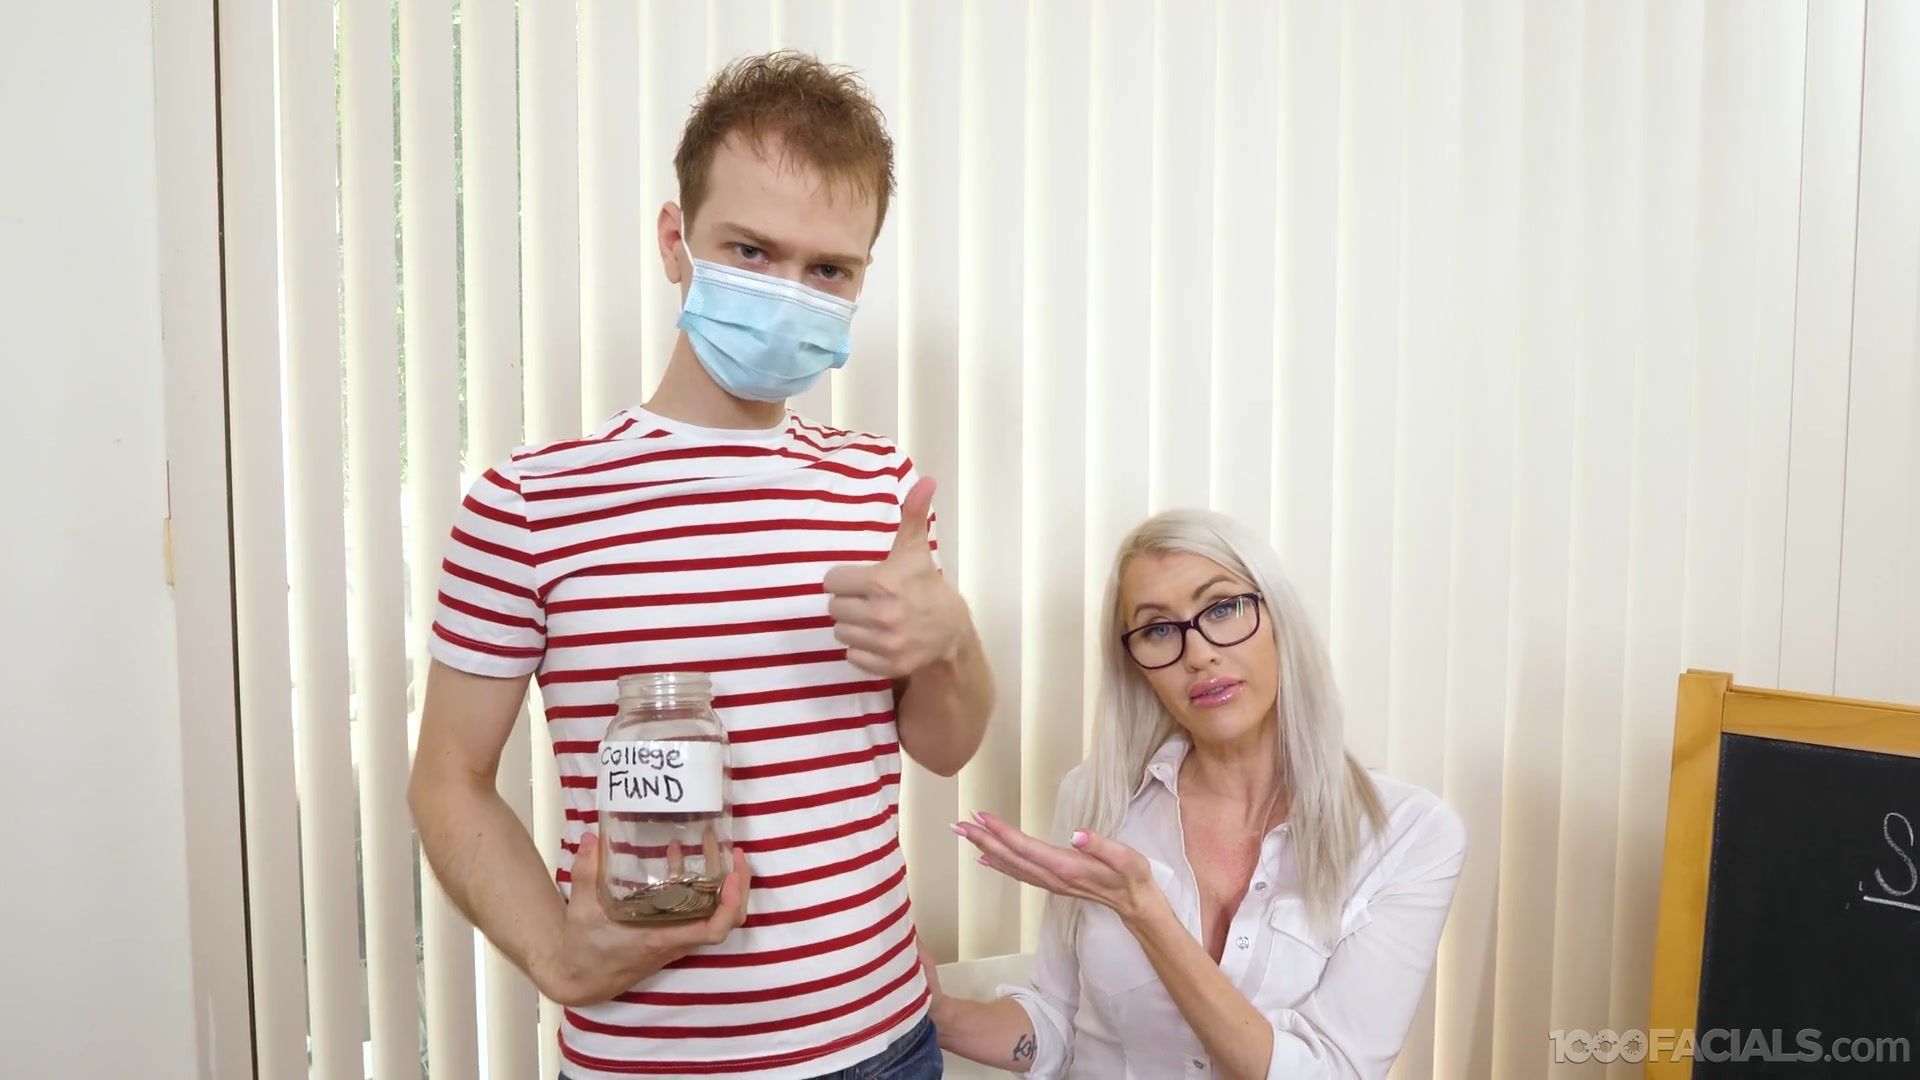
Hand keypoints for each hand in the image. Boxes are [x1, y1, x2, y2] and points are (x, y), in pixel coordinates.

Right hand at [537, 831, 750, 1006]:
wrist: (581, 979)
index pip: (713, 930)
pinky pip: (695, 911)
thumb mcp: (581, 911)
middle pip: (727, 921)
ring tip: (712, 845)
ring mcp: (675, 939)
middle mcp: (676, 941)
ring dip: (720, 883)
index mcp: (661, 938)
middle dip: (738, 888)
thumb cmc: (584, 951)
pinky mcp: (669, 934)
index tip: (732, 875)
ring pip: (715, 915)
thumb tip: (591, 838)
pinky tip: (678, 856)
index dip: (730, 904)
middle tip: (735, 853)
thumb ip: (585, 873)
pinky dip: (696, 885)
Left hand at [823, 476, 967, 677]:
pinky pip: (851, 656)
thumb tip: (926, 480)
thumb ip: (913, 514)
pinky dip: (860, 650)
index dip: (844, 579)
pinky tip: (877, 638)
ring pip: (840, 633)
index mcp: (883, 583)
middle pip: (834, 608)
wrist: (952, 631)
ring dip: (852, 626)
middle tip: (867, 600)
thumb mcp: (915, 549)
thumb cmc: (926, 584)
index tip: (860, 581)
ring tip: (871, 619)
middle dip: (848, 603)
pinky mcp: (886, 665)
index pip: (832, 581)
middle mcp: (882, 615)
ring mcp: (884, 643)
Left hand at [953, 811, 1164, 925]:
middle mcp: (1052, 877)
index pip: (1026, 848)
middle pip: (1010, 858)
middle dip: (983, 840)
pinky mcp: (1052, 883)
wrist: (1136, 904)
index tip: (981, 816)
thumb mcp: (1126, 858)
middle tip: (958, 824)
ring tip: (965, 834)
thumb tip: (1078, 834)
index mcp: (1065, 867)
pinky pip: (1018, 873)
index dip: (1002, 833)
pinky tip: (986, 859)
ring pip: (1011, 866)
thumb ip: (1102, 846)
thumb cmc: (1132, 877)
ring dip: (986, 849)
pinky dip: (999, 864)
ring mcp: (1050, 883)